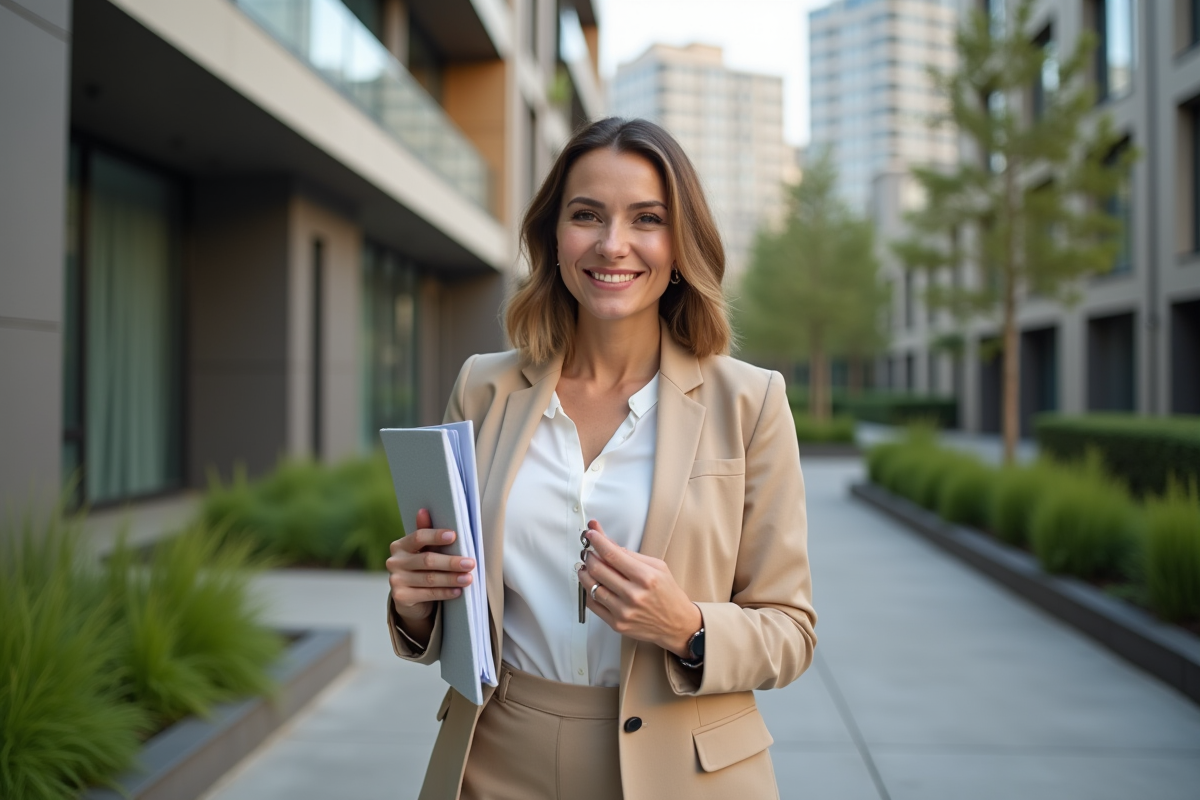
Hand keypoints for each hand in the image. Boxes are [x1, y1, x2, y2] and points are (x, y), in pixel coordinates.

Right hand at [386, 508, 474, 622]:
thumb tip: (424, 511)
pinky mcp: (401, 597)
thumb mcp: (423, 550)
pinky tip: (457, 591)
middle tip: (470, 563)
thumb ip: (426, 532)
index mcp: (400, 545)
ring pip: (429, 578)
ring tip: (468, 578)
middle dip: (451, 562)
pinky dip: (445, 592)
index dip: (436, 536)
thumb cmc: (420, 567)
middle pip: (427, 560)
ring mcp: (396, 580)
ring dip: (451, 578)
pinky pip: (428, 594)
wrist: (409, 597)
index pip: (419, 537)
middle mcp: (394, 562)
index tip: (454, 536)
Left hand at [576, 519, 702, 657]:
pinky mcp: (616, 624)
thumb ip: (630, 554)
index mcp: (646, 577)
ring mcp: (623, 611)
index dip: (597, 541)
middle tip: (589, 551)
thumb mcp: (657, 567)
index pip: (612, 554)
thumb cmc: (668, 594)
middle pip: (598, 569)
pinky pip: (592, 604)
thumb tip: (607, 542)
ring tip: (588, 567)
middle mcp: (633, 595)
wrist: (677, 624)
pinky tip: (593, 584)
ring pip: (591, 587)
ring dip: (585, 573)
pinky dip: (588, 591)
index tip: (591, 533)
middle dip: (589, 556)